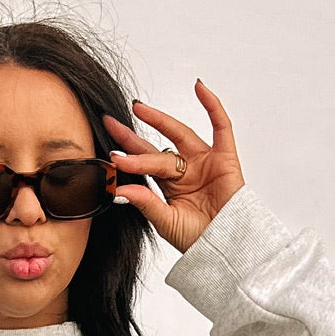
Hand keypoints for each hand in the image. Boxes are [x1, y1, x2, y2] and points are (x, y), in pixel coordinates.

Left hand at [103, 79, 245, 253]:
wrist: (227, 247)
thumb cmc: (199, 239)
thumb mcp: (165, 221)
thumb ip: (145, 202)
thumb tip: (118, 189)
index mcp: (169, 186)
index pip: (143, 165)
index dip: (126, 156)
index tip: (107, 151)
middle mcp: (185, 171)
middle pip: (155, 147)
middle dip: (133, 135)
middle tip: (111, 122)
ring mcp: (204, 162)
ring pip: (179, 135)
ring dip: (159, 119)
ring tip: (138, 108)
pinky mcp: (224, 158)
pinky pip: (221, 126)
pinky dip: (212, 106)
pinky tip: (199, 87)